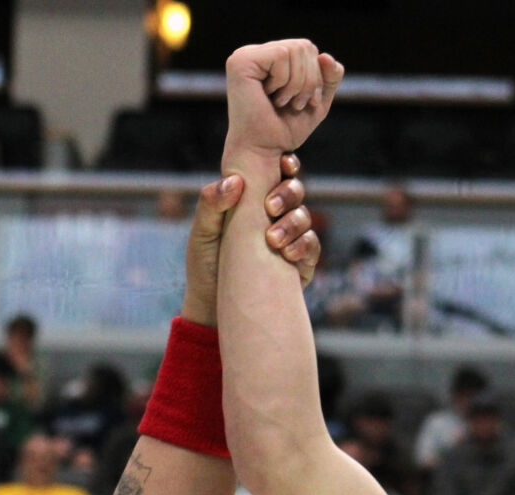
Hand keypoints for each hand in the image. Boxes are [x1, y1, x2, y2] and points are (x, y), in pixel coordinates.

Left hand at [183, 153, 321, 324]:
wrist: (214, 310)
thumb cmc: (204, 268)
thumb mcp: (202, 234)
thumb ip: (212, 205)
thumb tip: (235, 181)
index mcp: (252, 202)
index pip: (275, 175)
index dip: (285, 165)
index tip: (284, 164)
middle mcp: (274, 218)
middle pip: (295, 191)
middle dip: (288, 193)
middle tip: (271, 207)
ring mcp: (289, 241)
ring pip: (305, 218)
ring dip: (293, 223)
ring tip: (273, 239)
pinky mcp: (299, 266)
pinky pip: (312, 248)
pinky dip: (304, 246)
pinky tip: (288, 254)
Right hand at [223, 40, 344, 162]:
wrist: (263, 150)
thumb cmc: (285, 130)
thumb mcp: (317, 102)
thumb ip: (329, 78)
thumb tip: (326, 56)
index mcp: (271, 60)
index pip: (308, 49)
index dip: (316, 76)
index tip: (303, 103)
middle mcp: (257, 53)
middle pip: (305, 46)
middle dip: (309, 80)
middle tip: (293, 104)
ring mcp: (246, 54)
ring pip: (295, 49)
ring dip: (297, 84)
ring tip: (281, 102)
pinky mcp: (241, 61)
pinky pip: (282, 54)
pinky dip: (284, 81)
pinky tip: (269, 96)